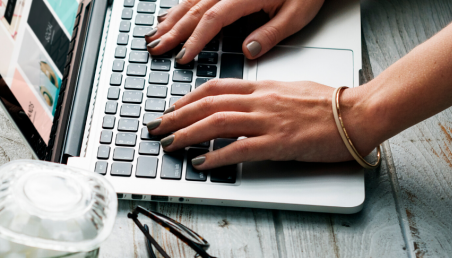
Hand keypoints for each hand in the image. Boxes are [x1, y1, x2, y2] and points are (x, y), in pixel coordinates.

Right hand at [145, 0, 323, 62]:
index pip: (212, 20)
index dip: (194, 40)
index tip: (182, 57)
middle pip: (195, 9)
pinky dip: (180, 6)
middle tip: (156, 49)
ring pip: (192, 0)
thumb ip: (270, 34)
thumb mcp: (296, 14)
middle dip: (173, 31)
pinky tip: (170, 15)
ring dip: (171, 19)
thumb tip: (248, 51)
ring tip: (155, 35)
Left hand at [145, 79, 381, 169]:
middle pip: (207, 104)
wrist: (359, 113)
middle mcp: (260, 101)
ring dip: (187, 134)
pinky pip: (239, 149)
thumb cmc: (331, 104)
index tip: (171, 109)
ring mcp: (268, 121)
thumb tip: (248, 103)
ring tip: (168, 145)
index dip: (187, 99)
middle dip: (176, 117)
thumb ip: (266, 96)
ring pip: (216, 123)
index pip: (215, 88)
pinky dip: (215, 156)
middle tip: (156, 129)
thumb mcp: (291, 91)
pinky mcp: (278, 143)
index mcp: (263, 88)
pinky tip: (200, 163)